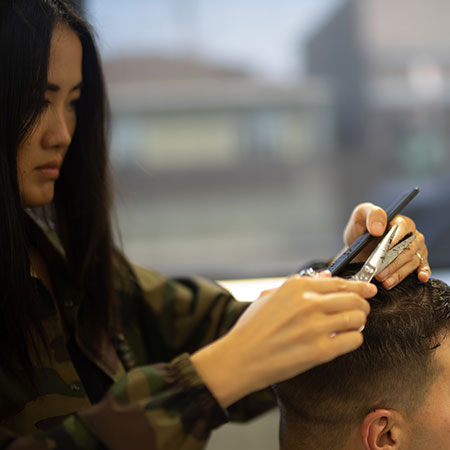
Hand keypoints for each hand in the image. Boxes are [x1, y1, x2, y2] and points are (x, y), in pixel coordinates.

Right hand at [191, 275, 374, 407]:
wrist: (240, 357)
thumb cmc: (252, 328)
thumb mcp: (270, 296)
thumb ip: (299, 284)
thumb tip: (326, 276)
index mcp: (296, 287)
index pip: (340, 282)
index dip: (359, 286)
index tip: (368, 289)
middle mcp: (309, 303)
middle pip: (355, 299)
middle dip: (361, 304)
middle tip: (360, 310)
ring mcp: (316, 327)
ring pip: (357, 318)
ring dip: (357, 322)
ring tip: (348, 326)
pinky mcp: (321, 351)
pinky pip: (353, 340)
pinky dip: (352, 339)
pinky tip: (342, 340)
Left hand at [343, 202, 430, 288]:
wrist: (358, 247)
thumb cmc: (361, 229)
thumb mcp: (360, 216)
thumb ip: (371, 215)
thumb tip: (378, 228)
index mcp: (401, 221)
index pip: (403, 229)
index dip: (394, 241)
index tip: (384, 252)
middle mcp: (412, 234)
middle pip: (408, 248)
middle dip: (393, 263)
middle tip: (379, 272)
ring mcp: (416, 249)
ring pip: (412, 261)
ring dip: (399, 273)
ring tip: (385, 281)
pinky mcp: (417, 261)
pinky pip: (424, 267)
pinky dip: (423, 272)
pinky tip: (420, 278)